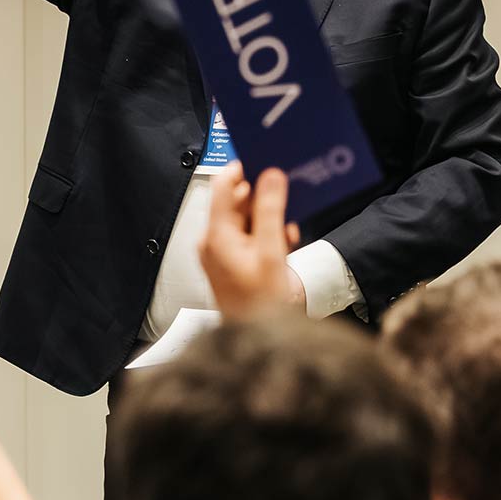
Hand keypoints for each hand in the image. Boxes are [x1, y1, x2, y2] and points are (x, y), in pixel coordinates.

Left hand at [198, 162, 305, 320]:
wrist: (258, 339)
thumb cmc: (260, 304)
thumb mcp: (272, 251)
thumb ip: (271, 211)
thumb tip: (270, 178)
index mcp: (216, 235)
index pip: (224, 187)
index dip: (243, 170)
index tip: (263, 160)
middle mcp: (213, 242)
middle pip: (238, 204)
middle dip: (264, 202)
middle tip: (287, 200)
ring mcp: (221, 253)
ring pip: (246, 221)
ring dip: (270, 221)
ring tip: (287, 232)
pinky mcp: (232, 262)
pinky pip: (249, 238)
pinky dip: (267, 237)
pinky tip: (283, 245)